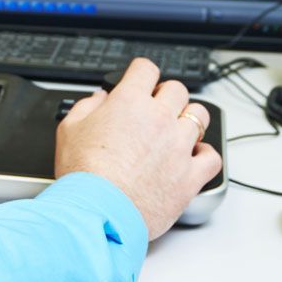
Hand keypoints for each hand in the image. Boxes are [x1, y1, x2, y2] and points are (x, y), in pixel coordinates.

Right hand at [53, 57, 222, 241]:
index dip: (141, 73)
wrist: (99, 212)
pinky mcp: (190, 175)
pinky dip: (205, 154)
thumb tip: (99, 99)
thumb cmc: (83, 175)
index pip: (146, 69)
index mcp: (130, 102)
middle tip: (156, 109)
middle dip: (166, 95)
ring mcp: (179, 146)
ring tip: (177, 130)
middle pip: (177, 89)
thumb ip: (87, 107)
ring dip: (189, 119)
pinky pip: (212, 157)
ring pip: (199, 116)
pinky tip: (193, 156)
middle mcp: (159, 118)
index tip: (140, 81)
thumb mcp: (69, 130)